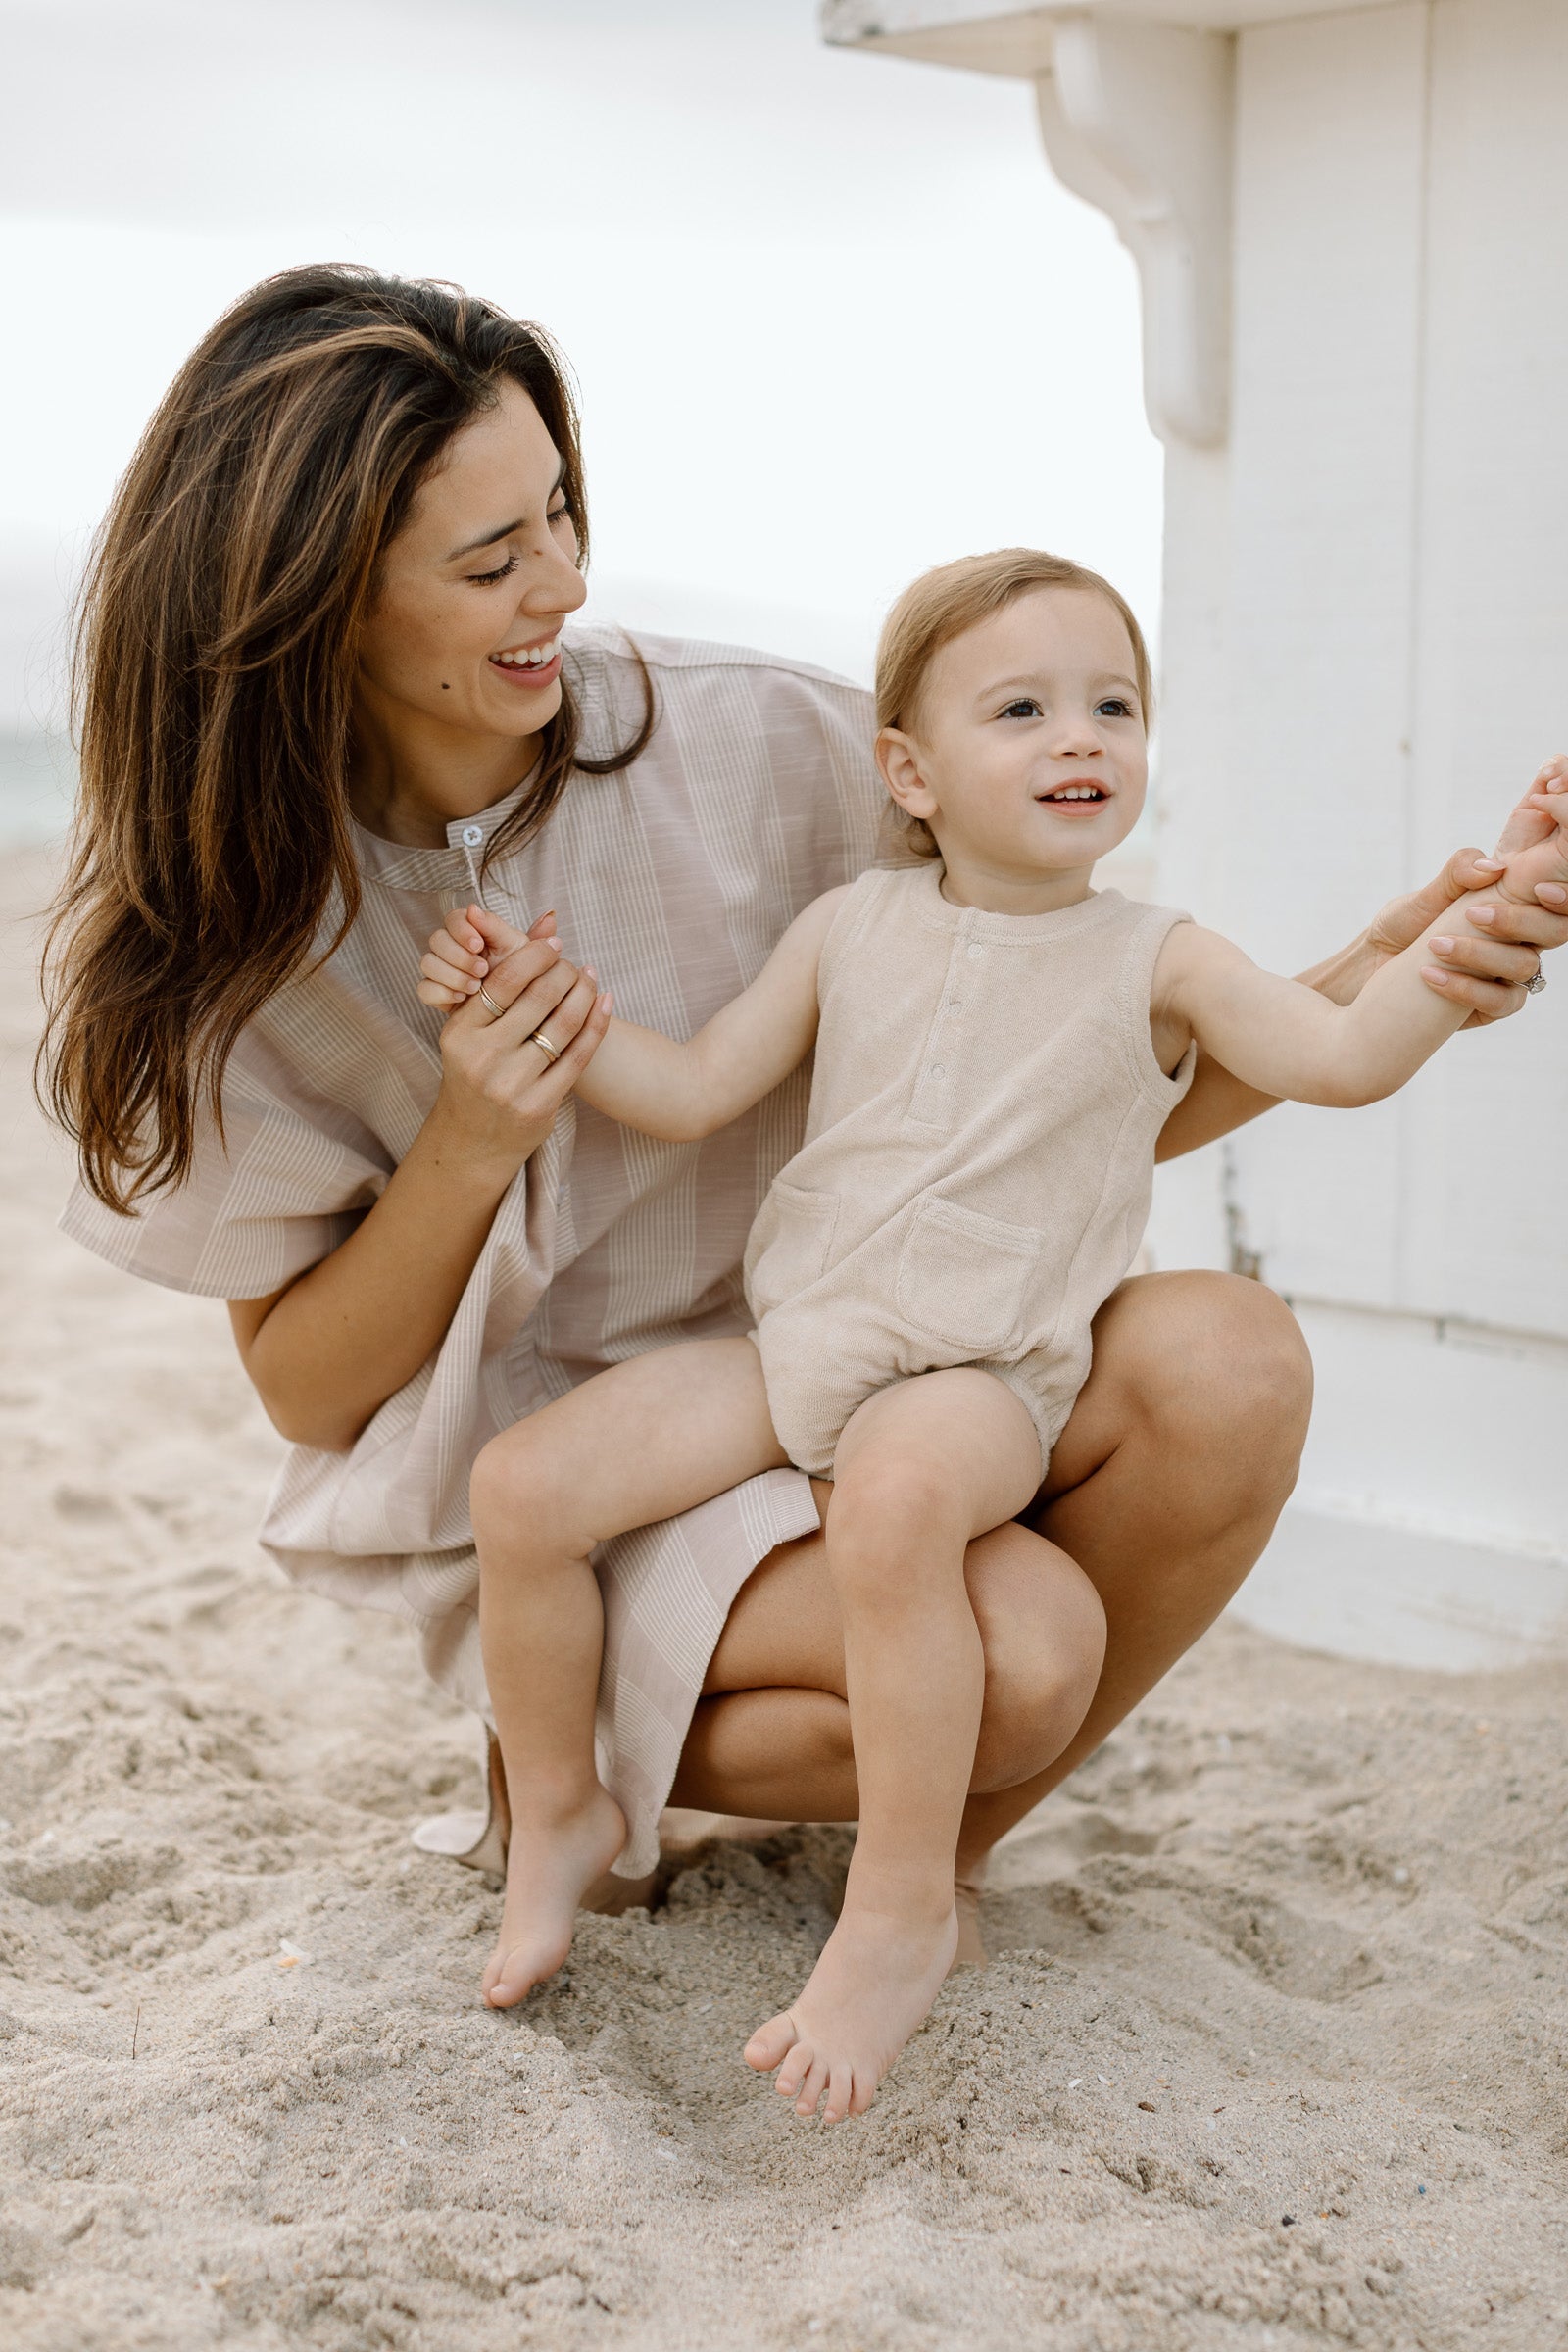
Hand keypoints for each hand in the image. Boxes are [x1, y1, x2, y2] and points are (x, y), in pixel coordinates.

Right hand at [419, 901, 536, 1008]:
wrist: (520, 1004)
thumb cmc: (521, 971)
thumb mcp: (515, 946)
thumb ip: (494, 926)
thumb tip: (472, 908)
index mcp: (471, 931)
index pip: (453, 919)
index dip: (461, 930)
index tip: (478, 945)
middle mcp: (452, 947)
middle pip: (437, 940)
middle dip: (459, 956)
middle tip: (482, 970)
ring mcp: (441, 970)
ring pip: (428, 963)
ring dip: (452, 975)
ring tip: (476, 987)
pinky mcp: (436, 993)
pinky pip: (424, 989)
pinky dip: (441, 993)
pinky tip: (462, 998)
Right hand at [429, 918, 612, 1179]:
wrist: (472, 1140)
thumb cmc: (474, 1074)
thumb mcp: (470, 1032)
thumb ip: (499, 985)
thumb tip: (545, 923)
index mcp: (460, 1033)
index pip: (504, 980)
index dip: (535, 955)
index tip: (554, 944)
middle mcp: (483, 1059)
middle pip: (539, 997)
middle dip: (565, 971)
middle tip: (575, 963)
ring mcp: (512, 1085)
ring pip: (563, 1024)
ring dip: (586, 993)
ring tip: (591, 979)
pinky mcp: (540, 1105)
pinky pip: (578, 1055)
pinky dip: (597, 1024)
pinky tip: (605, 1003)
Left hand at [1364, 767, 1567, 1025]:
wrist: (1372, 966)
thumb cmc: (1404, 925)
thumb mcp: (1425, 894)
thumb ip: (1458, 873)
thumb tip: (1494, 867)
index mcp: (1513, 905)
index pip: (1555, 899)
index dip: (1560, 895)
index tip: (1538, 889)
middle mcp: (1519, 940)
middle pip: (1553, 931)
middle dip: (1519, 921)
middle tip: (1474, 914)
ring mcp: (1508, 974)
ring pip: (1524, 966)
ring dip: (1481, 954)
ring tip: (1436, 945)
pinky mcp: (1491, 1006)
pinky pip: (1501, 1002)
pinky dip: (1468, 989)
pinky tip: (1432, 977)